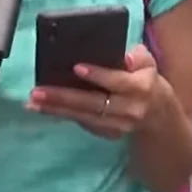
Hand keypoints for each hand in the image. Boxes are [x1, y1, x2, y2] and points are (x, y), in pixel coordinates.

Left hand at [26, 44, 163, 140]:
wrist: (159, 117)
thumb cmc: (148, 82)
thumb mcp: (150, 65)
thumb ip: (139, 57)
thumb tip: (126, 56)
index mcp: (141, 87)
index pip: (117, 81)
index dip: (98, 75)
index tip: (76, 67)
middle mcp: (129, 109)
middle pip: (93, 103)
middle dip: (63, 97)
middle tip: (37, 92)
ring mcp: (117, 125)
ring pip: (83, 117)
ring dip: (56, 110)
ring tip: (33, 102)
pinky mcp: (107, 134)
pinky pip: (83, 123)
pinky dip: (63, 116)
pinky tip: (45, 109)